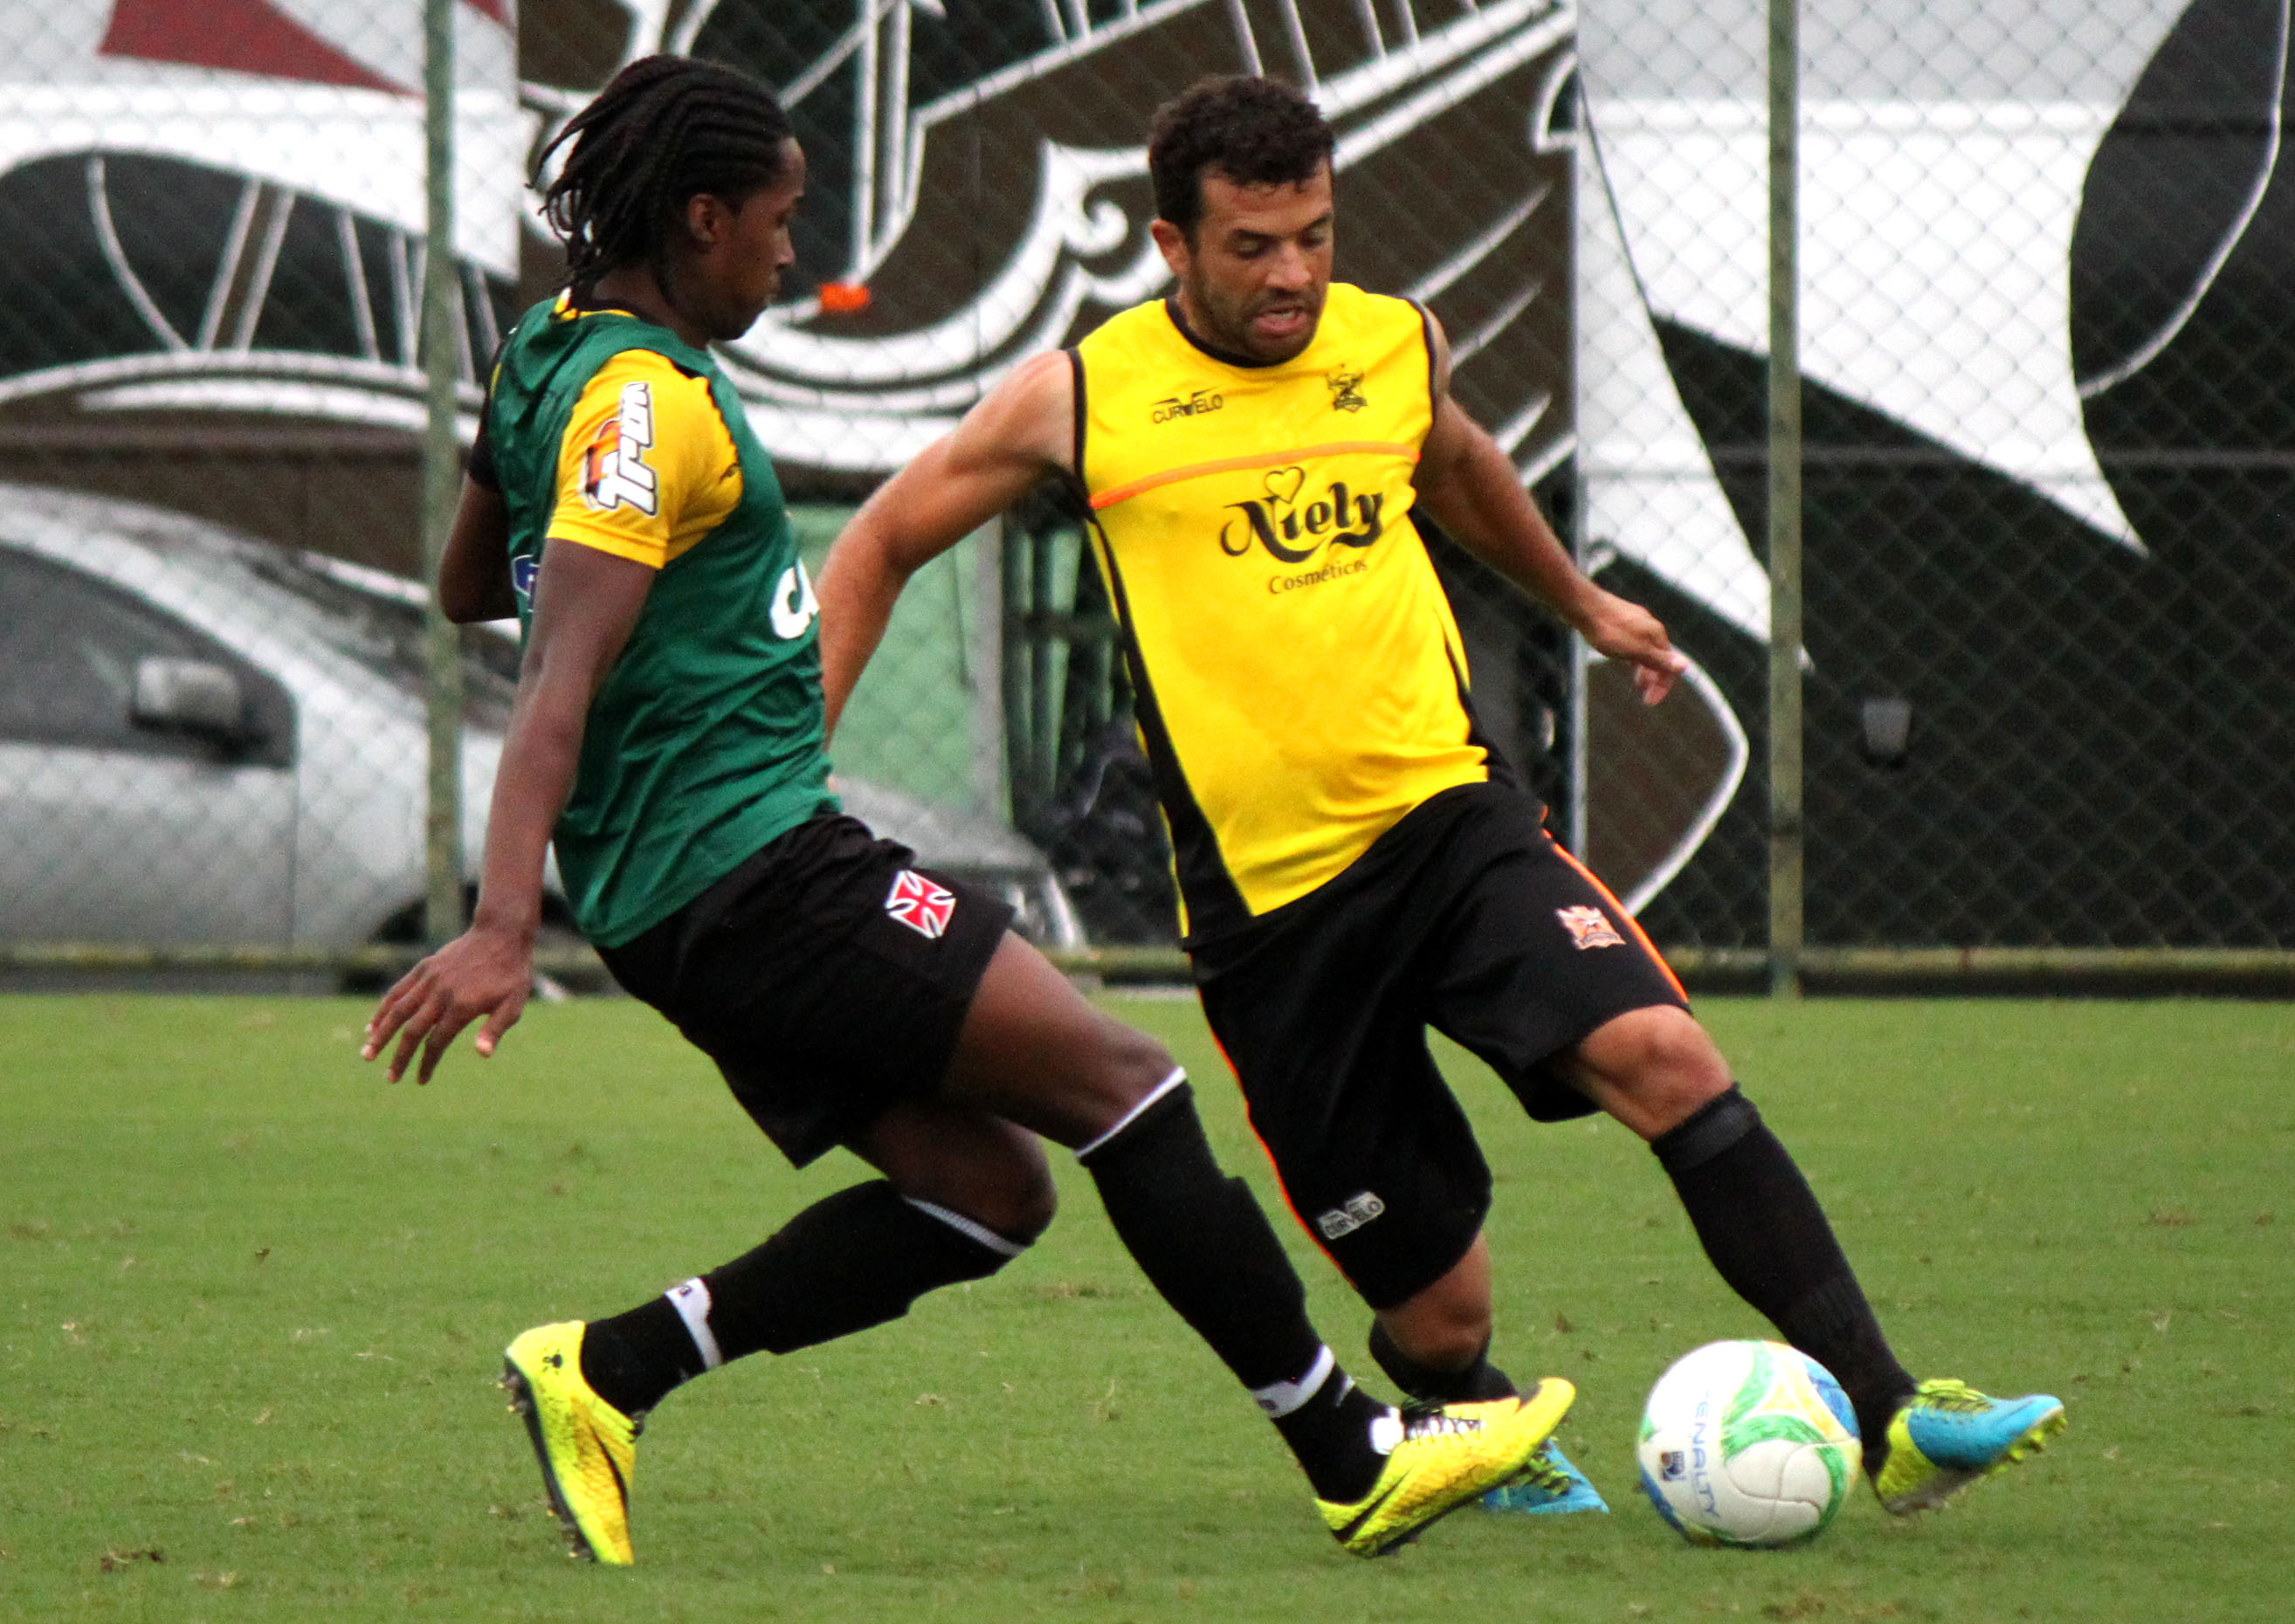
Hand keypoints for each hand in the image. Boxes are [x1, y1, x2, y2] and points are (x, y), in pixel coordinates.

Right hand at [360, 923, 533, 1083]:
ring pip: (398, 1011)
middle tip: (390, 1079)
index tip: (421, 1080)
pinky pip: (398, 990)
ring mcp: (430, 979)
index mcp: (462, 1007)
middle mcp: (441, 994)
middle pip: (412, 1031)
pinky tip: (373, 1025)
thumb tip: (482, 1054)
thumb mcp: (514, 1003)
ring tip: (367, 1054)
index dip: (427, 1063)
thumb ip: (496, 1028)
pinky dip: (384, 1008)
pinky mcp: (424, 968)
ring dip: (381, 1034)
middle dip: (399, 1056)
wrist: (500, 934)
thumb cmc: (511, 973)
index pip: (437, 1042)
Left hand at [1575, 587, 1688, 704]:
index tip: (1650, 701)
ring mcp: (1634, 622)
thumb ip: (1659, 659)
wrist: (1582, 606)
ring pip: (1645, 650)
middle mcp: (1649, 627)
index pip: (1669, 665)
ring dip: (1645, 669)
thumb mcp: (1635, 650)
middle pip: (1659, 657)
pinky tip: (1625, 659)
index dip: (1663, 685)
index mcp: (1656, 635)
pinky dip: (1633, 656)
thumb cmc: (1607, 630)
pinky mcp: (1619, 620)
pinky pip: (1633, 642)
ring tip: (1638, 683)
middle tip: (1646, 697)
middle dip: (1655, 679)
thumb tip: (1685, 666)